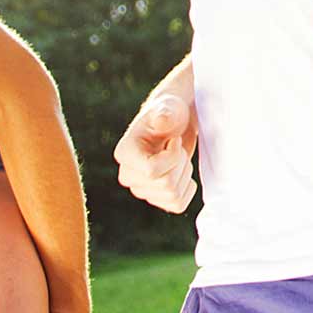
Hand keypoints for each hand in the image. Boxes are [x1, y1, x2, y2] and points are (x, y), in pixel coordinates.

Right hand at [113, 91, 197, 212]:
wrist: (177, 123)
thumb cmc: (171, 112)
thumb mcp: (170, 108)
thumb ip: (165, 113)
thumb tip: (162, 120)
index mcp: (124, 153)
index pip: (152, 171)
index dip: (173, 156)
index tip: (174, 140)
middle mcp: (127, 175)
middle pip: (166, 185)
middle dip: (181, 164)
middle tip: (178, 147)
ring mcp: (141, 189)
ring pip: (173, 195)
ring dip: (185, 174)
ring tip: (180, 157)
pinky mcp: (155, 198)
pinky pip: (178, 205)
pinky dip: (188, 188)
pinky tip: (183, 171)